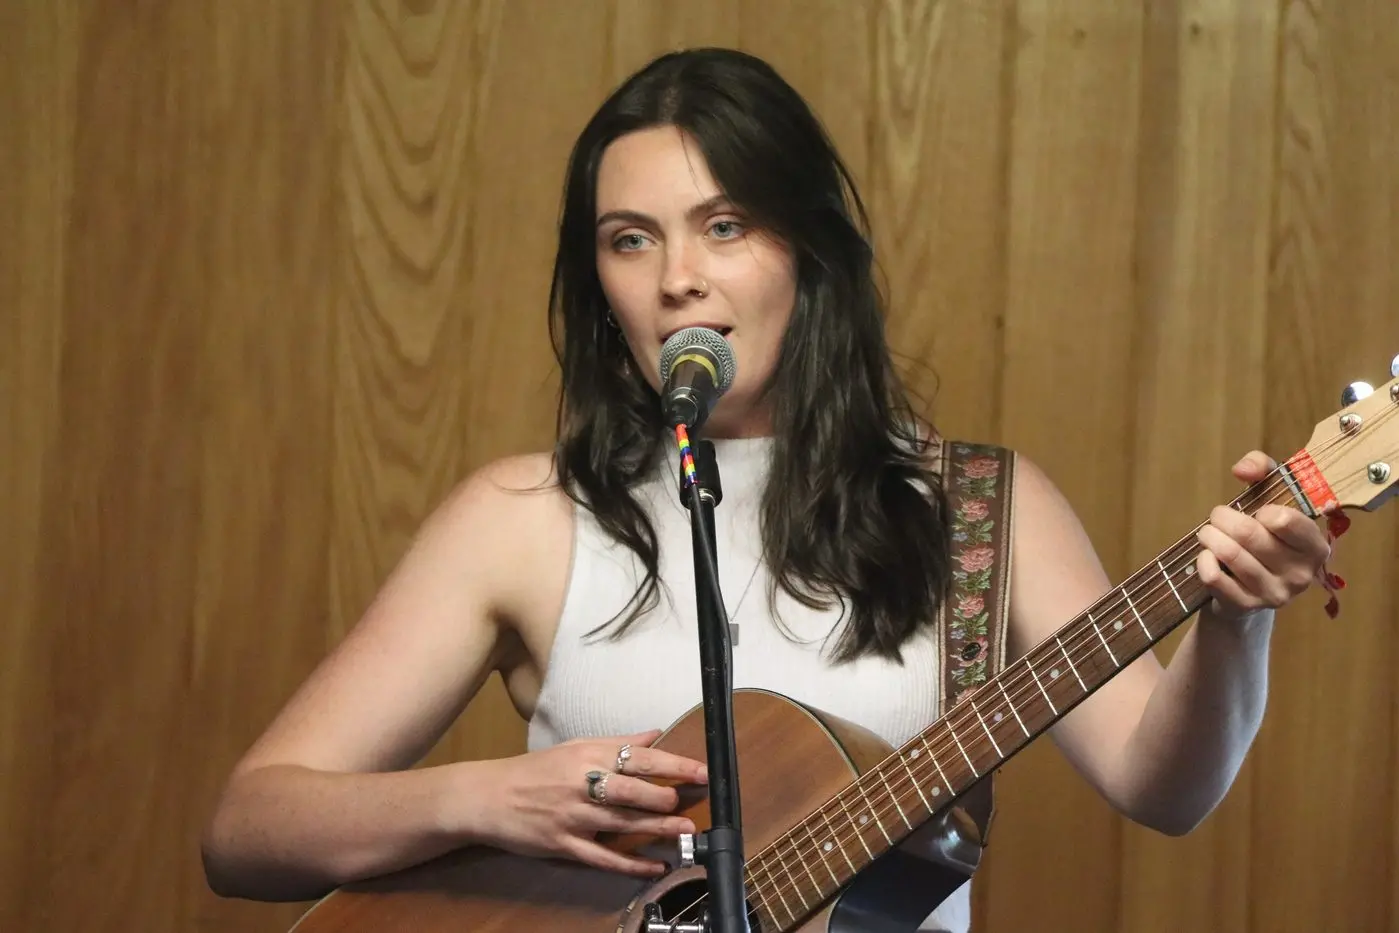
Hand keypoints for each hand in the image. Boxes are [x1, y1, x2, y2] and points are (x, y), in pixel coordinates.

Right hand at [475, 729, 706, 876]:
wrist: (488, 796)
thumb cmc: (536, 770)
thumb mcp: (576, 746)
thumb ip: (618, 743)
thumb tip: (656, 733)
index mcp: (589, 755)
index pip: (640, 758)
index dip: (674, 765)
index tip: (701, 771)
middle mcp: (583, 784)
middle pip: (633, 791)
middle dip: (665, 797)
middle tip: (690, 802)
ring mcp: (574, 816)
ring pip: (623, 823)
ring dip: (657, 828)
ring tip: (685, 831)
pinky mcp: (564, 845)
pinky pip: (603, 857)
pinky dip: (631, 863)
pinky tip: (655, 865)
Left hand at [1195, 451, 1332, 622]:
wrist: (1248, 588)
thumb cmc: (1264, 535)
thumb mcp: (1270, 497)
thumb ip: (1262, 469)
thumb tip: (1242, 470)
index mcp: (1315, 546)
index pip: (1284, 520)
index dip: (1262, 509)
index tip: (1256, 511)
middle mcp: (1301, 574)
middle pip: (1249, 534)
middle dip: (1223, 517)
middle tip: (1217, 515)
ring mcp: (1274, 594)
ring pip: (1230, 554)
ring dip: (1209, 536)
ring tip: (1207, 532)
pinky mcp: (1246, 606)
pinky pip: (1213, 577)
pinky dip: (1203, 560)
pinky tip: (1206, 555)